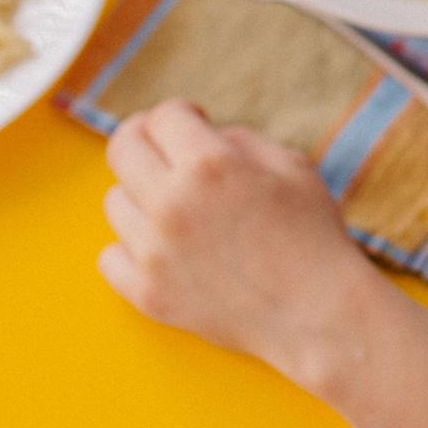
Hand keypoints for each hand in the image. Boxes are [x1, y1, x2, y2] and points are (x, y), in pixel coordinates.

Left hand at [99, 101, 391, 384]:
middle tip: (166, 149)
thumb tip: (197, 134)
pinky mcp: (147, 294)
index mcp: (210, 165)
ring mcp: (154, 253)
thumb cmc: (312, 233)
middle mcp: (172, 204)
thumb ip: (236, 138)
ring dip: (143, 195)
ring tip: (179, 208)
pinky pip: (111, 255)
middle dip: (144, 137)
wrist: (317, 314)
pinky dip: (133, 247)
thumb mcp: (290, 163)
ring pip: (115, 201)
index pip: (163, 115)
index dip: (181, 112)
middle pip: (122, 149)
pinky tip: (165, 247)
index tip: (194, 123)